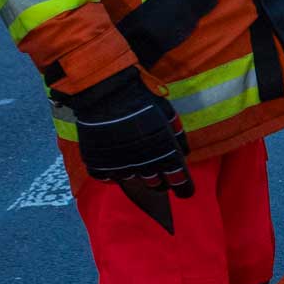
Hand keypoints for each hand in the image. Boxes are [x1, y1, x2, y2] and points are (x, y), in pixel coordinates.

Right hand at [62, 68, 192, 206]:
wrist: (107, 92)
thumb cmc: (142, 99)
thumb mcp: (168, 114)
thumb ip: (178, 136)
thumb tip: (184, 152)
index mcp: (164, 154)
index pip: (179, 181)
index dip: (183, 188)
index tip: (184, 191)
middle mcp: (144, 165)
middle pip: (156, 185)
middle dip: (160, 181)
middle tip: (159, 173)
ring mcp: (120, 166)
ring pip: (133, 181)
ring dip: (137, 173)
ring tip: (135, 158)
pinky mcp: (99, 164)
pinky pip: (109, 178)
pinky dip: (113, 173)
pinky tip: (116, 161)